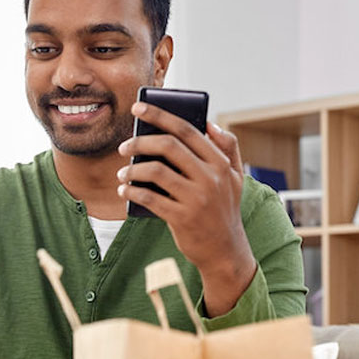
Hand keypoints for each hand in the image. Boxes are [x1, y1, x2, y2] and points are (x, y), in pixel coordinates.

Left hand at [117, 101, 257, 315]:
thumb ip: (227, 148)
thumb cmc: (224, 210)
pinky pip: (150, 198)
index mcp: (220, 163)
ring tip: (122, 172)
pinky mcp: (182, 218)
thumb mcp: (235, 178)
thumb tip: (210, 123)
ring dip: (132, 169)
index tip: (138, 107)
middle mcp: (211, 178)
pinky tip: (123, 189)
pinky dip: (132, 190)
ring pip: (156, 171)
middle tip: (124, 146)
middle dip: (140, 141)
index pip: (187, 130)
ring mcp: (197, 199)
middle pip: (169, 146)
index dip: (160, 115)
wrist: (225, 251)